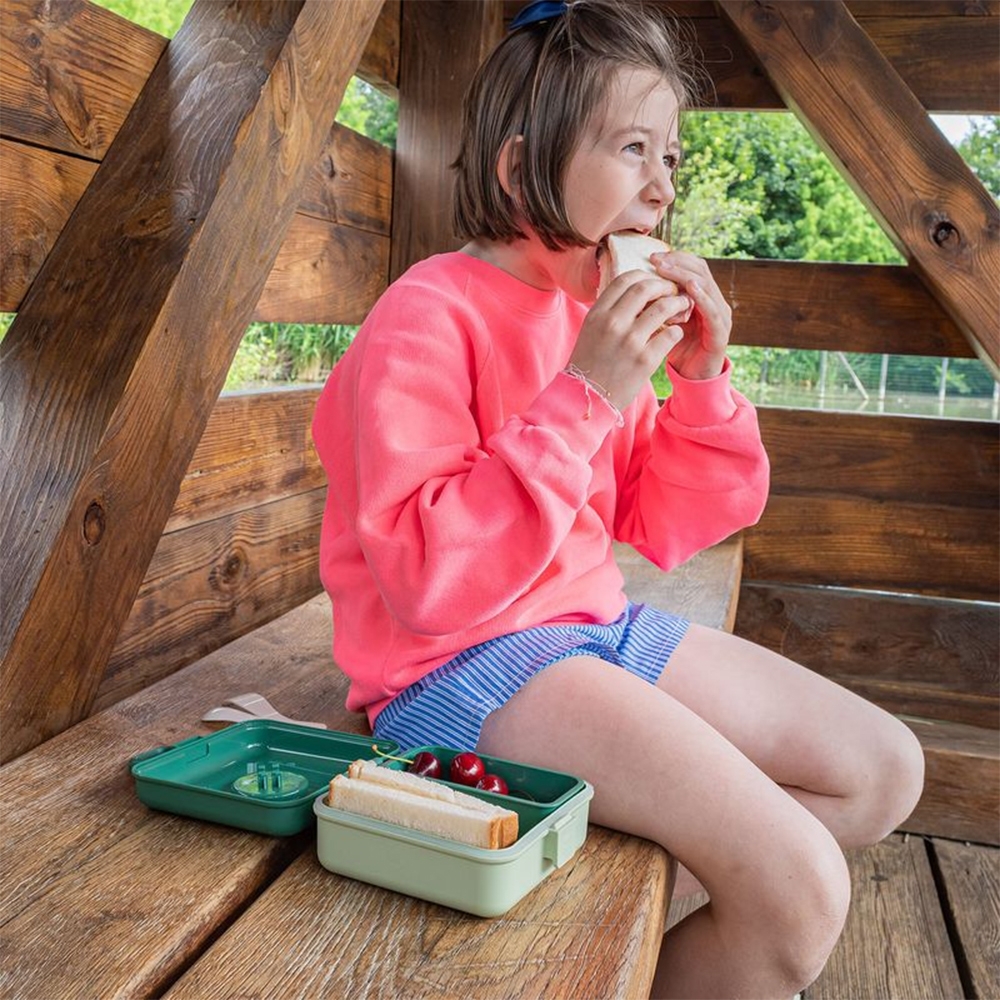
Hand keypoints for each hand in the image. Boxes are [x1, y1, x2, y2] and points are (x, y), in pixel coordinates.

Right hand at [568, 270, 691, 410]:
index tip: (654, 281)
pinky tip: (676, 333)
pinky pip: (671, 334)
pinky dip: (677, 330)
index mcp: (598, 314)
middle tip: (673, 290)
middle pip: (646, 288)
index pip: (625, 279)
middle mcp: (613, 323)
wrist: (586, 398)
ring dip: (677, 303)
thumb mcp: (591, 330)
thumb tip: (633, 292)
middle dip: (664, 286)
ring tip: (682, 306)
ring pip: (663, 308)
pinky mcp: (645, 360)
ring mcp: (630, 341)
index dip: (644, 275)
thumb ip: (609, 310)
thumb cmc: (590, 363)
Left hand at [650, 251, 730, 379]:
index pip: (689, 266)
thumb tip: (631, 284)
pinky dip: (702, 298)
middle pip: (699, 270)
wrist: (690, 378)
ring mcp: (720, 315)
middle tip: (656, 259)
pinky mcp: (721, 332)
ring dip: (686, 276)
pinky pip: (713, 311)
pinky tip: (689, 289)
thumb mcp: (659, 321)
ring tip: (668, 269)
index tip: (650, 257)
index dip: (672, 259)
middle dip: (677, 263)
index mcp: (699, 295)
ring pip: (706, 286)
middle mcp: (713, 300)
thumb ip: (653, 303)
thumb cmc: (673, 348)